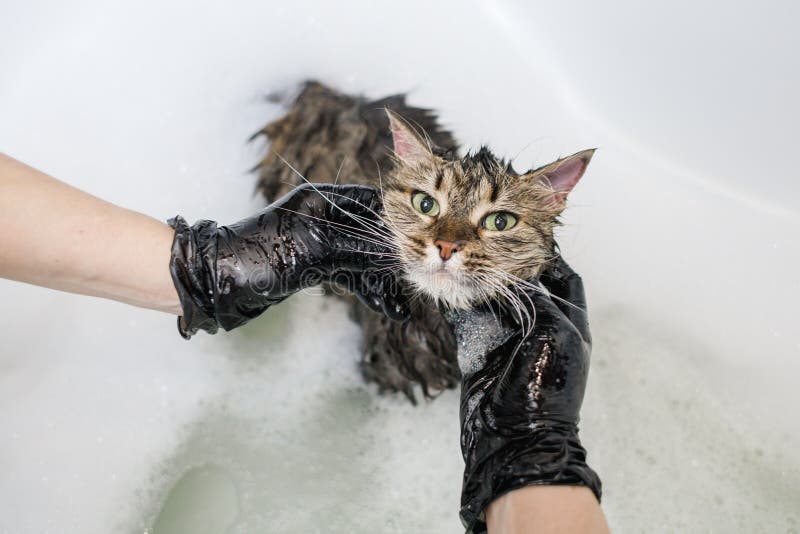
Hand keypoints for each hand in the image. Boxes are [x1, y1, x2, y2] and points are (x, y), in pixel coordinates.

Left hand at [169, 183, 407, 337]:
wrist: (218, 283)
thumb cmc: (259, 255)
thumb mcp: (315, 249)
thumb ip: (357, 247)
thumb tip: (395, 253)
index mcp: (321, 199)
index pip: (372, 203)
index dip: (398, 222)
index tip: (421, 243)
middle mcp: (323, 216)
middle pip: (370, 235)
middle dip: (392, 261)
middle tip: (415, 282)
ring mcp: (319, 242)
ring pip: (361, 259)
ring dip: (381, 282)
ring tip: (401, 308)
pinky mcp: (313, 265)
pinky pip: (348, 274)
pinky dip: (364, 290)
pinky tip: (384, 308)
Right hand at [444, 257, 600, 531]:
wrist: (515, 439)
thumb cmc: (546, 390)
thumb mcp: (554, 333)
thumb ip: (538, 299)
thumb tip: (517, 278)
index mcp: (569, 323)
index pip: (563, 278)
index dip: (548, 257)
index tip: (526, 238)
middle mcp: (539, 328)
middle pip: (523, 285)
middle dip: (506, 266)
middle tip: (485, 243)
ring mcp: (508, 340)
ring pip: (492, 300)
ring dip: (478, 283)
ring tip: (462, 260)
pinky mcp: (480, 351)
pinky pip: (468, 319)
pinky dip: (457, 304)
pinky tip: (446, 288)